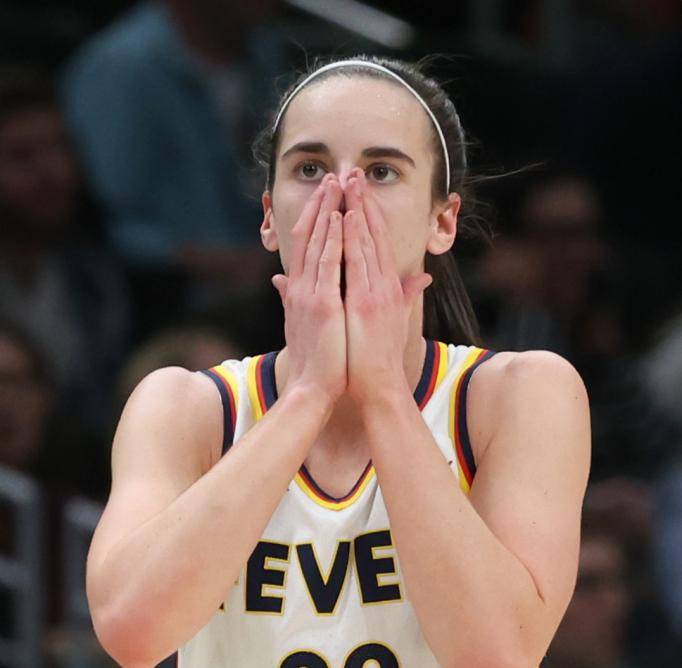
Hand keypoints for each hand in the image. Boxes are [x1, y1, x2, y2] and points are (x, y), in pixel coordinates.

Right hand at [272, 175, 346, 404]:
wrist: (312, 390)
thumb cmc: (316, 361)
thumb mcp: (302, 323)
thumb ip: (292, 297)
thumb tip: (280, 280)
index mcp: (299, 290)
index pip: (306, 244)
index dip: (316, 216)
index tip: (328, 193)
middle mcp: (300, 287)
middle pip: (308, 235)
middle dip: (321, 204)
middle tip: (334, 175)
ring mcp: (309, 294)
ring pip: (317, 242)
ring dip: (328, 210)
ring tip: (339, 183)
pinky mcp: (321, 305)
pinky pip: (327, 264)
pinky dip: (332, 239)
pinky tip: (339, 216)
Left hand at [342, 171, 430, 409]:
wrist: (379, 388)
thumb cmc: (377, 361)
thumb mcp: (391, 323)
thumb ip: (404, 298)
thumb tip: (421, 279)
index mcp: (388, 291)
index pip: (378, 245)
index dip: (369, 216)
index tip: (359, 192)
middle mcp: (386, 287)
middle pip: (374, 236)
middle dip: (364, 203)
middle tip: (354, 172)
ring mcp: (377, 293)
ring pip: (367, 242)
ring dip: (358, 210)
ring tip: (349, 182)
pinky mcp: (367, 304)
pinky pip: (359, 263)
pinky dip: (353, 238)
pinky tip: (346, 215)